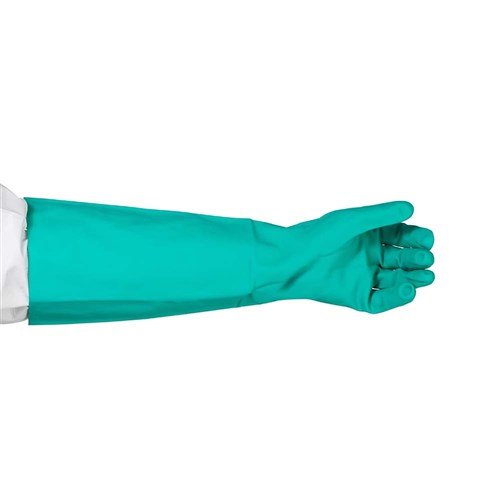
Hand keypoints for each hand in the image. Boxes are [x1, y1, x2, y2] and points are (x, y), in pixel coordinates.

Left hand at [286, 201, 434, 312]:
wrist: (291, 260)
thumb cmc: (317, 235)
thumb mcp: (351, 221)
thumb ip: (380, 215)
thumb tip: (411, 207)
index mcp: (371, 235)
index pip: (403, 236)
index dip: (417, 238)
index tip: (427, 239)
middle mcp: (371, 256)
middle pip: (403, 259)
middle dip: (417, 259)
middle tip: (425, 258)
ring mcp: (365, 277)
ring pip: (397, 281)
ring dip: (413, 279)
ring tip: (426, 277)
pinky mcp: (357, 297)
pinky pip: (381, 300)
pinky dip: (396, 298)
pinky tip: (408, 291)